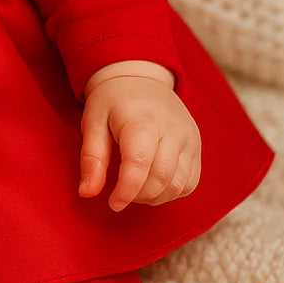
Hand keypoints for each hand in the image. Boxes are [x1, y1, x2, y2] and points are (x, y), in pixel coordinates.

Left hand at [79, 75, 201, 211]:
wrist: (140, 79)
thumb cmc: (112, 101)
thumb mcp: (92, 122)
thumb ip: (91, 158)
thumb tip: (86, 193)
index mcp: (142, 120)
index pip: (139, 164)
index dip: (126, 191)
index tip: (113, 203)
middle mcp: (172, 129)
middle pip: (161, 178)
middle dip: (139, 195)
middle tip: (121, 193)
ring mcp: (189, 138)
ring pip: (179, 184)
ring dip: (155, 196)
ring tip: (135, 187)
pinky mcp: (197, 146)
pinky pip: (190, 182)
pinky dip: (171, 192)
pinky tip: (153, 183)